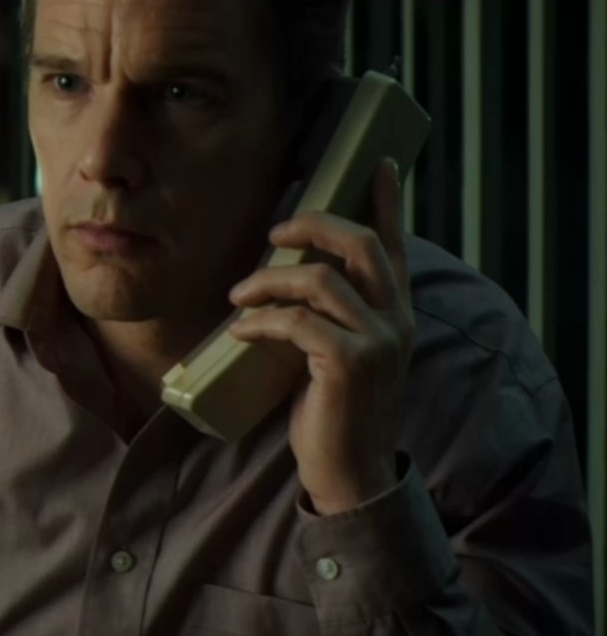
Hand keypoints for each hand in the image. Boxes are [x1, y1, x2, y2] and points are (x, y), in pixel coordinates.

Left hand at [225, 158, 413, 514]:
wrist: (349, 471)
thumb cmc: (333, 409)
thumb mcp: (336, 352)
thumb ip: (328, 314)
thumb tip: (287, 275)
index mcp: (396, 313)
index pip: (395, 245)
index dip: (387, 203)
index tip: (379, 164)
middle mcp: (397, 320)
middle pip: (361, 245)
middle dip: (314, 225)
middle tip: (275, 230)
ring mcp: (379, 341)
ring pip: (322, 280)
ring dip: (270, 280)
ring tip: (238, 296)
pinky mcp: (351, 364)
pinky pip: (297, 321)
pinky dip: (260, 320)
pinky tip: (239, 330)